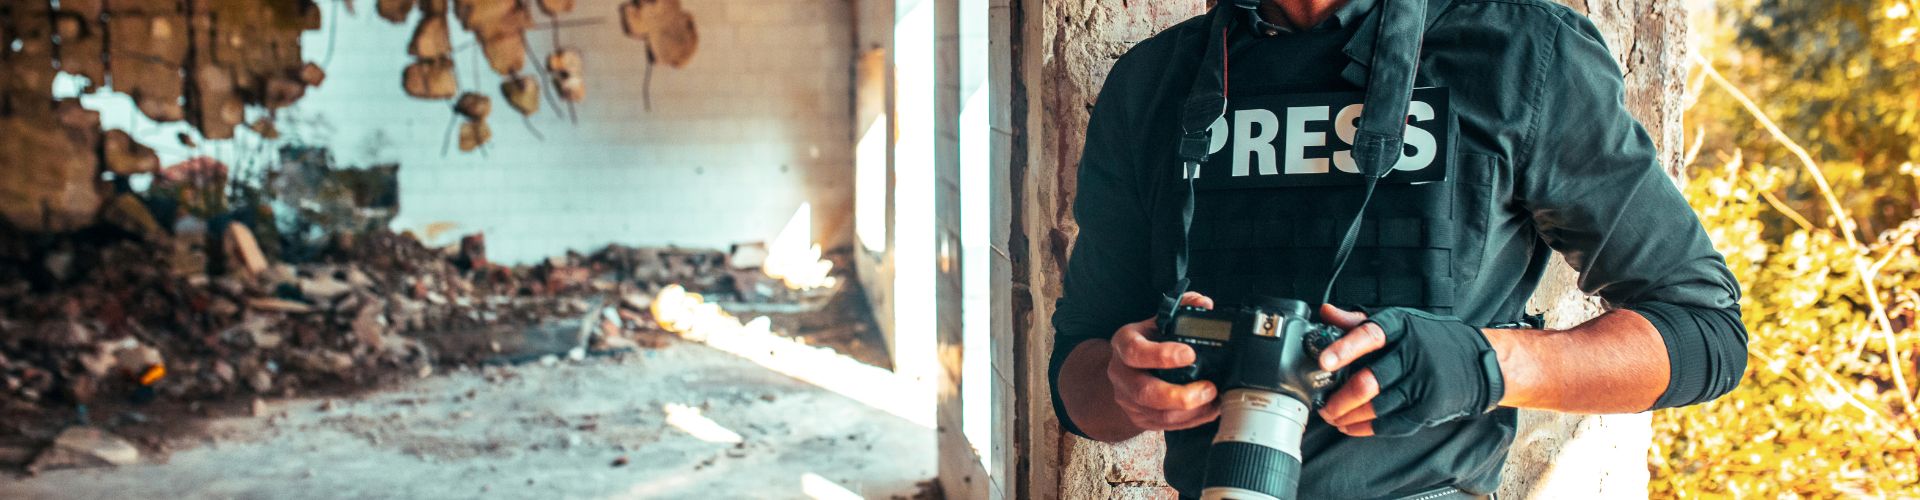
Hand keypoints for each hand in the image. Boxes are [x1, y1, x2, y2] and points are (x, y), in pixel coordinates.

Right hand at [1106, 292, 1221, 430]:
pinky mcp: (1140, 419)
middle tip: (1209, 388)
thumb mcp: (1157, 321)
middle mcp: (1121, 374)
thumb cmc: (1147, 342)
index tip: (1190, 354)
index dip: (1162, 355)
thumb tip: (1204, 304)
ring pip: (1158, 415)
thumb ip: (1181, 309)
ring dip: (1191, 412)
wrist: (1124, 370)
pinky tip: (1209, 410)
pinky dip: (1192, 421)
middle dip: (1179, 395)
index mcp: (1124, 344)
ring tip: (1214, 400)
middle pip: (1145, 392)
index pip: (1135, 352)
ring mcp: (1128, 400)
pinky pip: (1166, 426)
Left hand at [1314, 305, 1504, 437]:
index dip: (1344, 348)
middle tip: (1323, 406)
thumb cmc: (1430, 339)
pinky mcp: (1430, 406)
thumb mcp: (1399, 322)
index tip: (1324, 362)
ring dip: (1348, 416)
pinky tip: (1351, 427)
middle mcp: (1412, 353)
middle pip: (1369, 381)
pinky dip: (1366, 428)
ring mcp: (1422, 382)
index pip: (1369, 335)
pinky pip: (1392, 424)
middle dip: (1339, 399)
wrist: (1481, 361)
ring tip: (1332, 417)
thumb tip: (1325, 312)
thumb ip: (1359, 321)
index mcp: (1400, 326)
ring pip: (1377, 406)